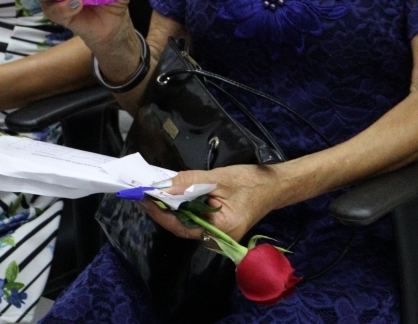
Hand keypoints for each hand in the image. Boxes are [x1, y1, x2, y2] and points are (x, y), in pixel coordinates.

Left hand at [141, 163, 285, 244]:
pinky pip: (193, 218)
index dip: (159, 211)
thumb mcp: (220, 178)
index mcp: (219, 231)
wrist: (276, 185)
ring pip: (185, 221)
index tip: (142, 198)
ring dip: (169, 206)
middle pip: (180, 225)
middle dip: (161, 208)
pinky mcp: (215, 227)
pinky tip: (170, 194)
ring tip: (151, 192)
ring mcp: (216, 235)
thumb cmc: (253, 182)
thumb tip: (162, 186)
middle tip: (141, 192)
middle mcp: (215, 239)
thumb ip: (190, 183)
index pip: (180, 225)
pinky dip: (181, 206)